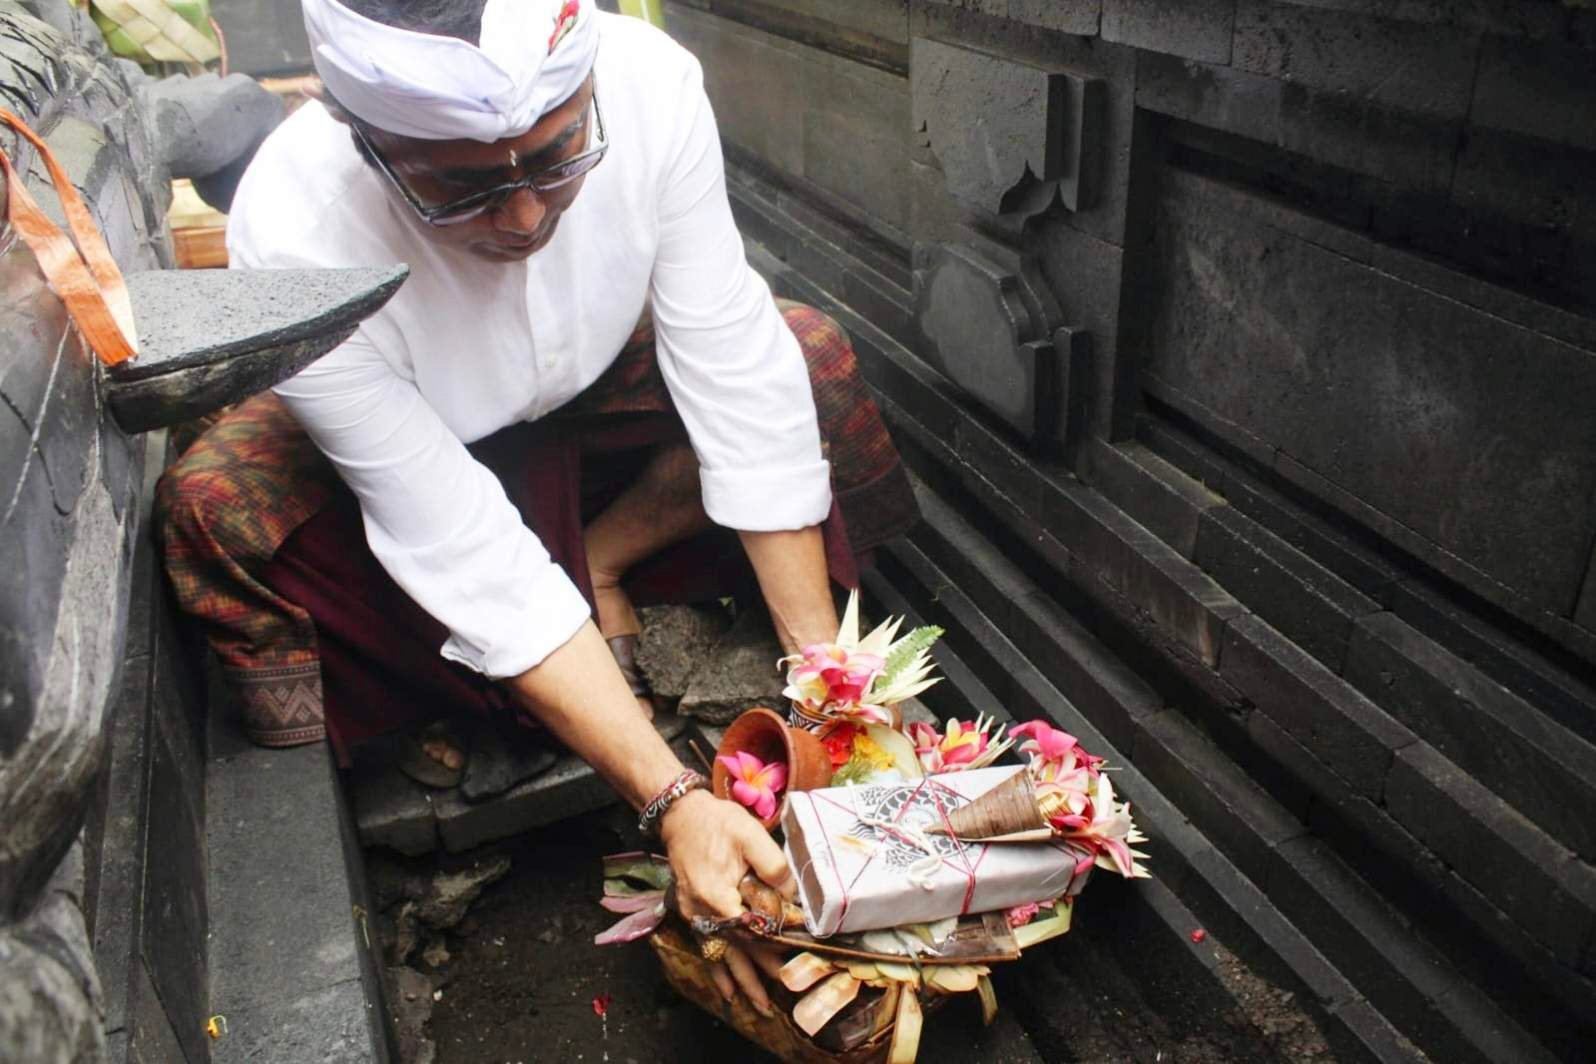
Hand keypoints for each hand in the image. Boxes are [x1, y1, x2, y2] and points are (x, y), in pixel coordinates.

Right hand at [659, 789, 794, 1014]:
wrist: (681, 816)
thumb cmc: (716, 822)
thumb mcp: (749, 834)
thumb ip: (772, 866)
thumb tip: (791, 896)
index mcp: (716, 894)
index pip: (749, 929)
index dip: (771, 946)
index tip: (793, 960)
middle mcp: (701, 911)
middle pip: (733, 950)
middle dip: (755, 976)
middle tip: (776, 1001)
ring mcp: (694, 914)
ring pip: (719, 954)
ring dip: (739, 981)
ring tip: (758, 1006)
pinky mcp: (692, 911)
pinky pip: (706, 947)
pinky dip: (717, 970)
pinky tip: (726, 991)